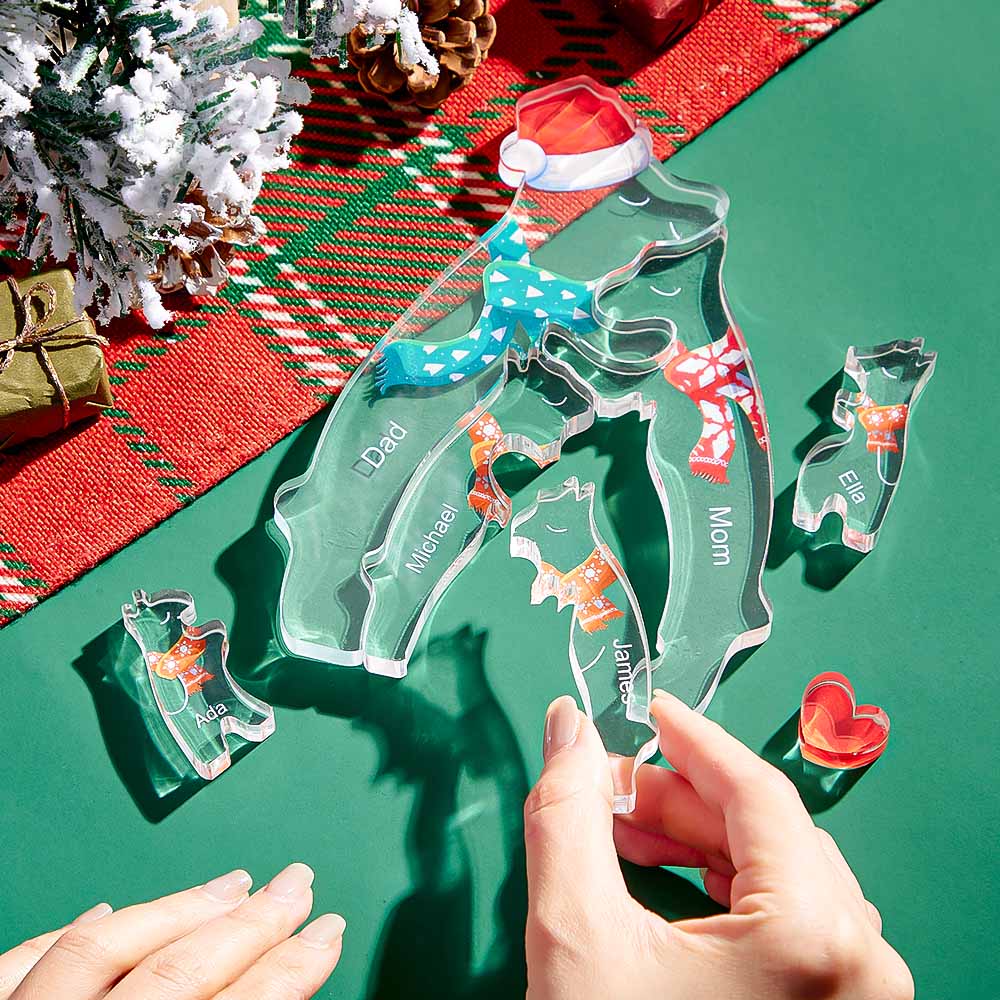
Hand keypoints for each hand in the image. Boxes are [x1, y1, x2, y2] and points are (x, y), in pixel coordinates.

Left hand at [0, 863, 343, 999]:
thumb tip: (282, 989)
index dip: (290, 970)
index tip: (327, 933)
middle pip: (176, 975)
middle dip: (251, 924)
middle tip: (298, 884)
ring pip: (100, 951)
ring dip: (176, 911)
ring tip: (232, 882)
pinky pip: (18, 966)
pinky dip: (67, 934)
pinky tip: (104, 908)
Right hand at [523, 691, 912, 999]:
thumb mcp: (576, 936)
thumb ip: (566, 815)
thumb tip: (568, 729)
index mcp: (817, 939)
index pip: (756, 793)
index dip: (690, 740)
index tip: (645, 709)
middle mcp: (862, 967)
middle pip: (765, 833)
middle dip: (676, 800)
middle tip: (607, 784)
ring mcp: (860, 997)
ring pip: (775, 875)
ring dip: (692, 841)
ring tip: (618, 830)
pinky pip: (785, 921)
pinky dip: (718, 888)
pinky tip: (659, 879)